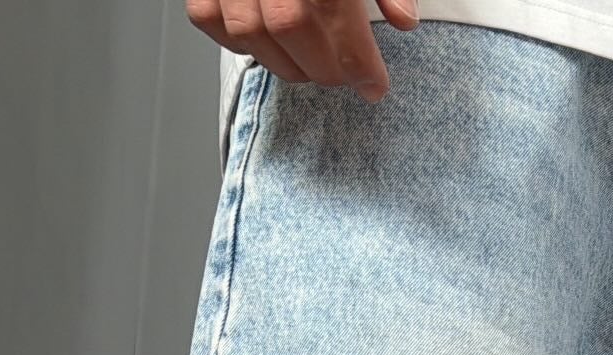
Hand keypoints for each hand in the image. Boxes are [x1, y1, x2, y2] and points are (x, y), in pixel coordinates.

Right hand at [186, 0, 417, 100]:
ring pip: (249, 31)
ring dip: (284, 64)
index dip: (357, 60)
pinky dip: (237, 42)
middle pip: (290, 26)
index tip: (374, 86)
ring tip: (310, 68)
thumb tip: (404, 20)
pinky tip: (266, 46)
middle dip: (322, 67)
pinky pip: (208, 18)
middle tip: (342, 77)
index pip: (335, 10)